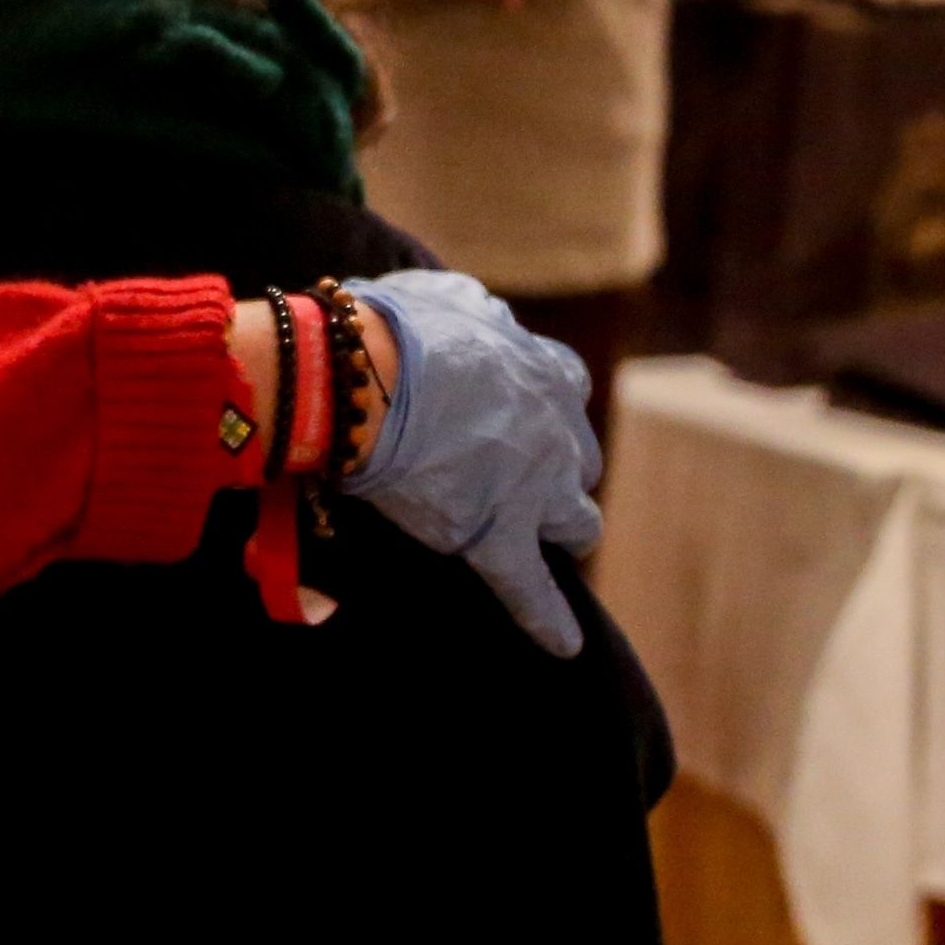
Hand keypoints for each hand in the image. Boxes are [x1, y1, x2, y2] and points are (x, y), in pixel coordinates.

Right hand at [342, 270, 604, 657]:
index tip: (529, 425)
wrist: (366, 375)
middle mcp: (555, 427)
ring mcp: (535, 486)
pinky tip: (565, 646)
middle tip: (525, 485)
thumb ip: (471, 310)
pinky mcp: (503, 537)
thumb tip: (470, 310)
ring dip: (563, 529)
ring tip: (547, 544)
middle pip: (578, 461)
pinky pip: (533, 590)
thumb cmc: (392, 328)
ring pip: (576, 522)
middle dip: (558, 472)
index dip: (547, 415)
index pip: (566, 393)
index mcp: (541, 368)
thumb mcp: (447, 298)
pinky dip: (549, 619)